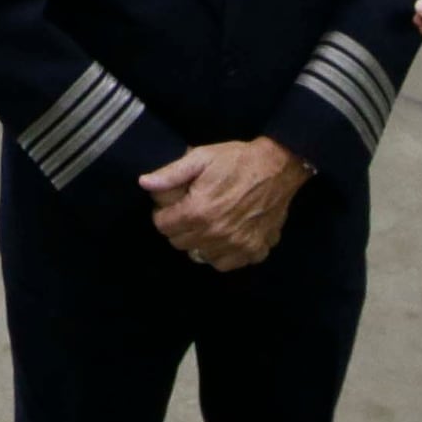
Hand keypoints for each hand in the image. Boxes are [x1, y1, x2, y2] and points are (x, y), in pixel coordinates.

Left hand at [138, 137, 308, 270]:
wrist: (278, 167)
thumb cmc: (236, 160)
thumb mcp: (201, 157)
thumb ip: (171, 174)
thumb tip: (144, 183)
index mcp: (198, 211)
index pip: (163, 227)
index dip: (163, 214)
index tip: (171, 206)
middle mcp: (215, 234)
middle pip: (180, 243)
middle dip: (179, 227)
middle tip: (189, 212)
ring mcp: (236, 246)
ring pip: (200, 256)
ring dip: (199, 242)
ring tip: (207, 223)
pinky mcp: (254, 251)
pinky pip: (226, 263)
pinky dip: (221, 253)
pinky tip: (225, 235)